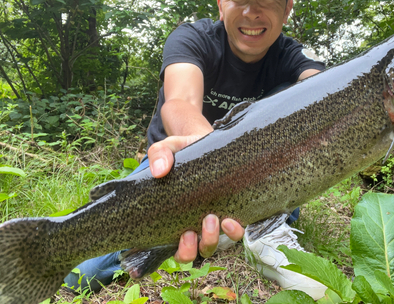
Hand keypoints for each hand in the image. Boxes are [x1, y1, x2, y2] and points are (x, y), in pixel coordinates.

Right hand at [147, 136, 244, 261]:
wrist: (205, 140)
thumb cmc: (182, 151)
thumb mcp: (168, 148)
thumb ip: (159, 154)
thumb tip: (159, 171)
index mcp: (172, 217)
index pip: (170, 247)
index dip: (177, 252)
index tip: (181, 236)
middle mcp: (192, 224)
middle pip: (194, 252)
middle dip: (193, 247)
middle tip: (194, 229)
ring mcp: (211, 220)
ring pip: (212, 246)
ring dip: (212, 240)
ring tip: (213, 219)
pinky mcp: (230, 211)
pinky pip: (234, 231)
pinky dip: (234, 232)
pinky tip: (232, 220)